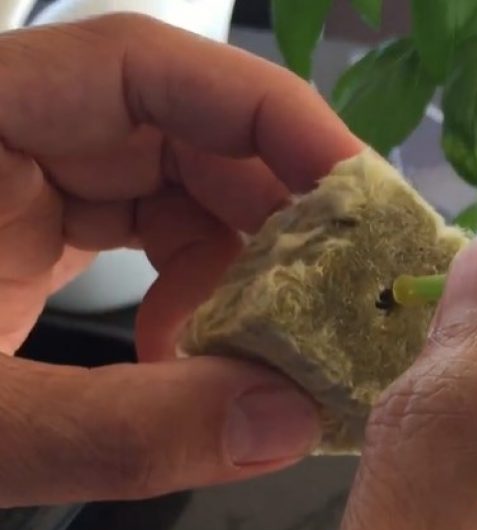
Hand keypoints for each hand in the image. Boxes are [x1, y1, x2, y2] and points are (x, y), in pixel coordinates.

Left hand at [0, 14, 361, 507]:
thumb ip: (127, 431)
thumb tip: (290, 425)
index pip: (142, 64)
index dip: (268, 116)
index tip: (357, 197)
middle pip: (178, 129)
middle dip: (274, 213)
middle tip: (340, 296)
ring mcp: (6, 182)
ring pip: (172, 187)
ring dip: (240, 267)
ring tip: (261, 352)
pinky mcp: (19, 233)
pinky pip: (141, 236)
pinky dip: (193, 296)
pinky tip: (192, 361)